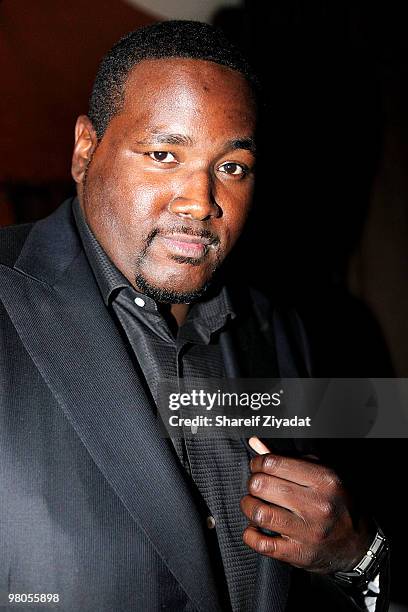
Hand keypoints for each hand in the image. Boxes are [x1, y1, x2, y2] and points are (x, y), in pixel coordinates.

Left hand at [240, 437, 373, 573]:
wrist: (359, 544)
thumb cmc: (337, 503)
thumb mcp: (322, 473)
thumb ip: (289, 458)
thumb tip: (256, 443)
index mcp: (324, 480)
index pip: (273, 464)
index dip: (258, 462)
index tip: (257, 466)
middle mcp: (317, 505)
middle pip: (262, 486)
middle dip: (253, 483)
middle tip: (256, 486)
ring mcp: (308, 531)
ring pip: (260, 513)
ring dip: (248, 506)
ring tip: (253, 504)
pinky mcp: (299, 554)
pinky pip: (262, 544)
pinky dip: (250, 534)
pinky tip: (255, 528)